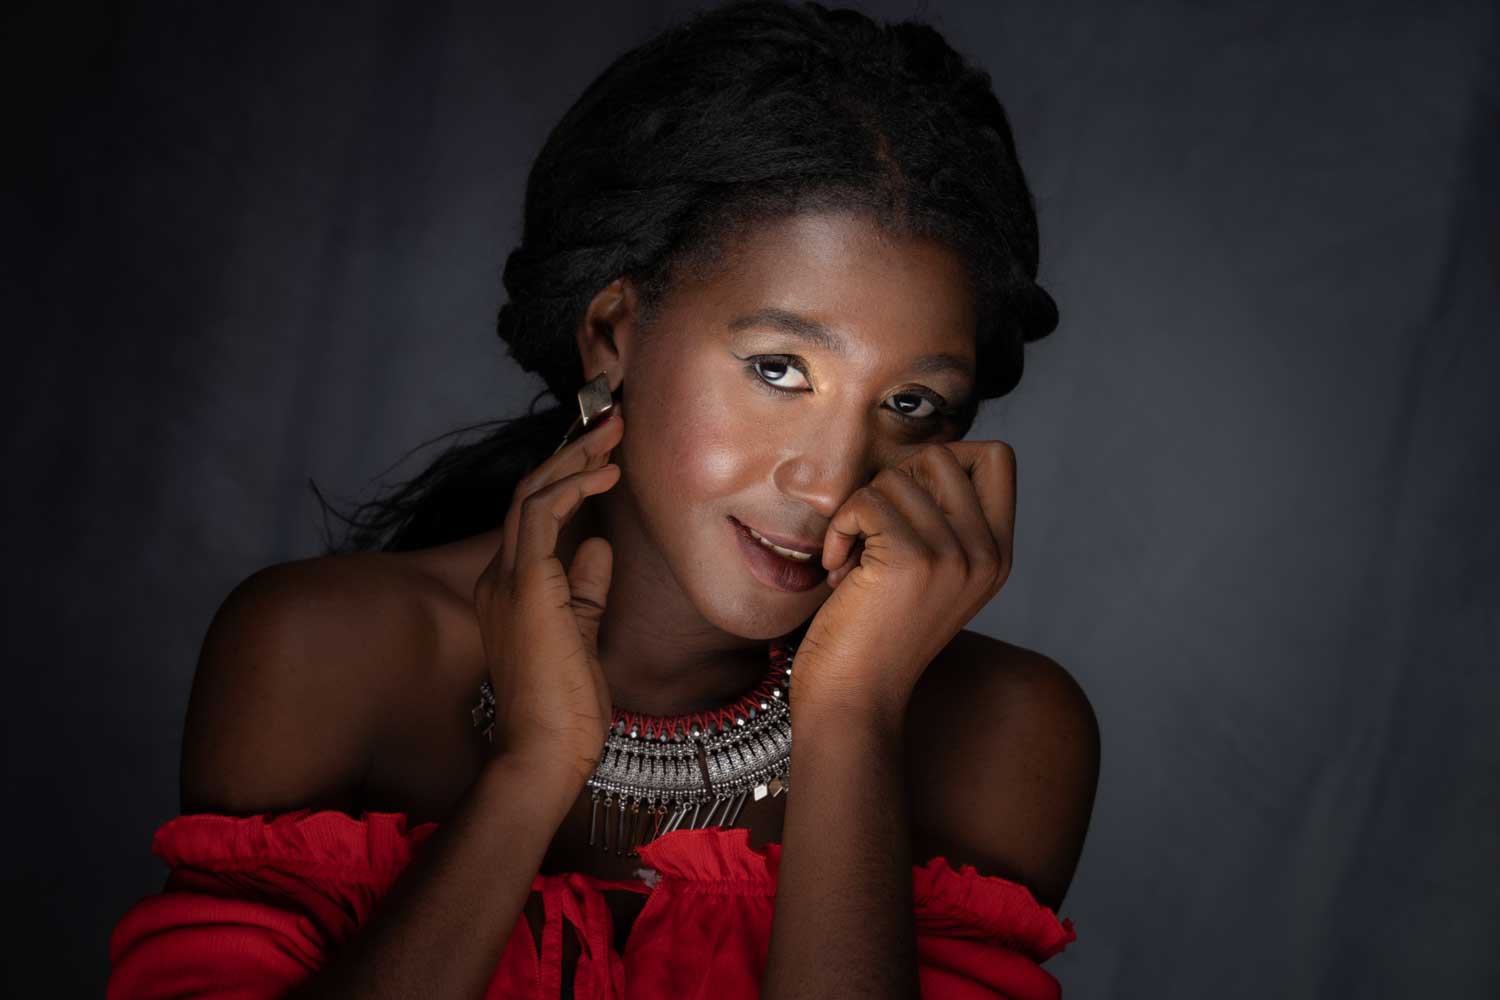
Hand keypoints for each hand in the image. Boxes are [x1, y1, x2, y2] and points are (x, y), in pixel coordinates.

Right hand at [471, 401, 624, 782]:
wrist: (544, 750)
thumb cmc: (565, 709)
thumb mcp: (582, 634)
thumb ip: (585, 590)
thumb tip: (598, 546)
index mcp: (510, 590)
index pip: (535, 517)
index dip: (568, 479)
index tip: (606, 456)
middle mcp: (500, 577)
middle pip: (530, 494)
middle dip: (572, 453)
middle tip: (611, 422)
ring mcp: (507, 578)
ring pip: (533, 492)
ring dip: (575, 457)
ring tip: (614, 432)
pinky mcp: (525, 582)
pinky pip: (543, 513)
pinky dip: (574, 485)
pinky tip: (606, 474)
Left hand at [792, 441, 1015, 724]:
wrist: (855, 701)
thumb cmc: (875, 636)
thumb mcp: (929, 576)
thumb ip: (943, 521)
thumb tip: (923, 457)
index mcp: (998, 555)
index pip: (997, 457)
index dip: (942, 461)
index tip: (906, 504)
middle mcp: (986, 554)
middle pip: (941, 455)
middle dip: (892, 483)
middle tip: (871, 533)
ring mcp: (953, 557)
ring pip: (895, 478)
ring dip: (857, 512)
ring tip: (852, 562)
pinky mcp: (910, 560)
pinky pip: (865, 501)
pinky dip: (839, 528)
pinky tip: (837, 568)